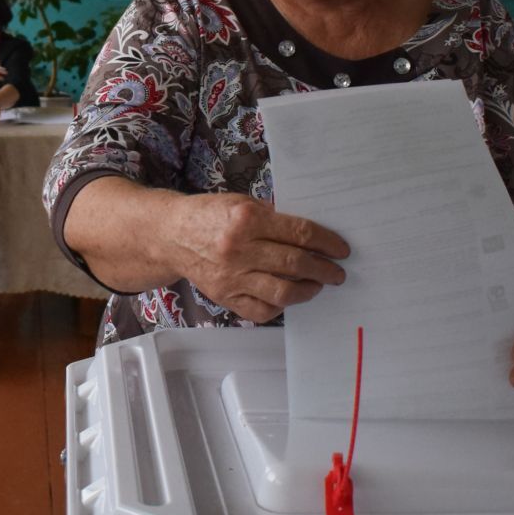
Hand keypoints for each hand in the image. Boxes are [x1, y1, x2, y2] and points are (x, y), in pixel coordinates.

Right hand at [172, 194, 349, 322]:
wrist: (171, 235)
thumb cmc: (210, 215)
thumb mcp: (242, 203)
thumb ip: (273, 218)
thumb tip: (310, 236)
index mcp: (247, 219)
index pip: (299, 233)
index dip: (327, 243)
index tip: (341, 250)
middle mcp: (239, 249)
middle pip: (295, 264)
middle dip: (324, 269)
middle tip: (337, 273)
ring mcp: (231, 277)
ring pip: (282, 292)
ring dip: (307, 291)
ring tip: (317, 286)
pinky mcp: (224, 297)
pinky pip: (260, 311)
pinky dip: (280, 308)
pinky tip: (289, 298)